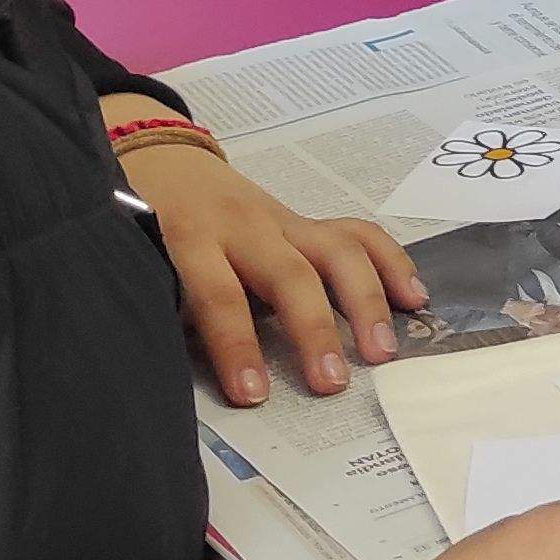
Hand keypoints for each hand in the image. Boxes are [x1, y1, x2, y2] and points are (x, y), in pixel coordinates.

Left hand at [119, 113, 424, 403]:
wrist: (165, 165)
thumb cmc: (148, 227)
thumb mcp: (145, 265)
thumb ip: (170, 308)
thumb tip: (181, 373)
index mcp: (192, 239)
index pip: (218, 295)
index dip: (237, 346)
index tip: (253, 394)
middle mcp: (247, 226)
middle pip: (290, 274)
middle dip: (314, 329)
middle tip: (332, 383)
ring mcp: (286, 220)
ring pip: (338, 250)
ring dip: (366, 301)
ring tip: (382, 350)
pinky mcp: (311, 222)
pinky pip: (360, 235)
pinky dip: (392, 264)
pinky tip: (414, 299)